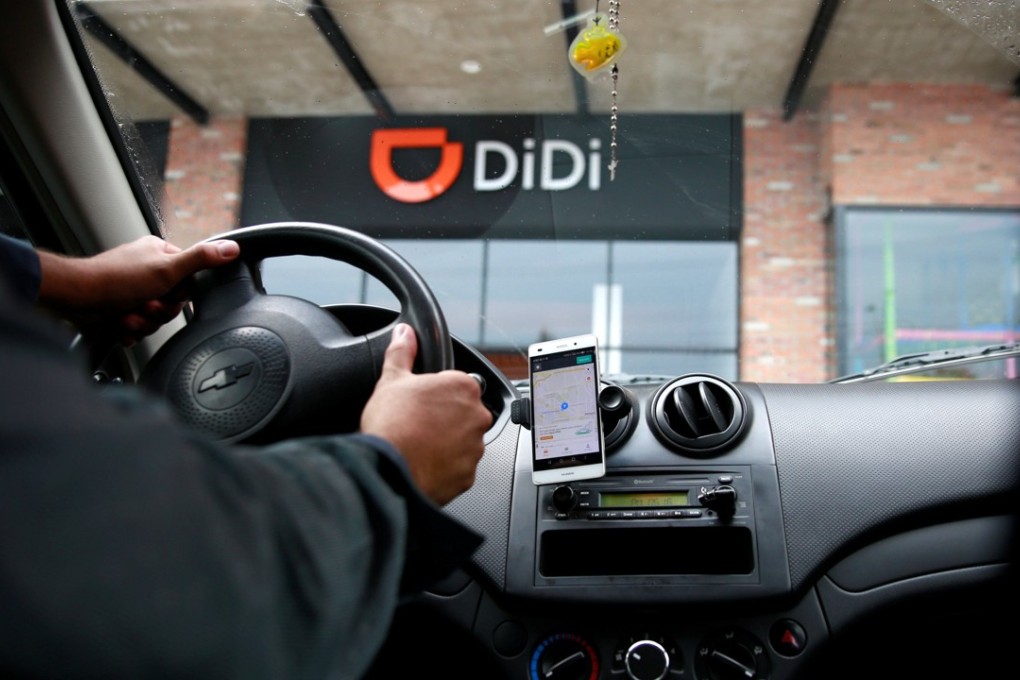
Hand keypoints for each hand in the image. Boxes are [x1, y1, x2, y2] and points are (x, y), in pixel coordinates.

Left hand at [38, 235, 239, 343]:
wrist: (75, 298)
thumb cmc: (115, 279)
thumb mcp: (166, 268)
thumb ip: (201, 260)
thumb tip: (232, 248)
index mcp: (160, 254)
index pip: (189, 281)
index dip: (180, 296)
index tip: (168, 296)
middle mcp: (146, 270)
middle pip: (172, 303)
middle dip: (158, 312)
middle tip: (146, 306)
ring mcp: (132, 291)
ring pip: (155, 318)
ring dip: (143, 322)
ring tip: (128, 316)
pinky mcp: (120, 308)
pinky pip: (138, 326)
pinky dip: (131, 329)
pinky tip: (122, 323)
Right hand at [360, 323, 489, 504]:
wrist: (389, 469)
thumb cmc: (392, 424)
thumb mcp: (392, 378)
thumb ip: (402, 352)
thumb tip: (405, 333)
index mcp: (463, 387)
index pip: (457, 384)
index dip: (437, 393)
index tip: (422, 403)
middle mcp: (477, 417)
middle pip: (462, 414)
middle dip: (444, 419)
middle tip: (417, 424)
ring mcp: (475, 448)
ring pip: (462, 442)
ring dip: (446, 443)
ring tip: (418, 445)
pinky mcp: (468, 476)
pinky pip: (458, 468)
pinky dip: (444, 467)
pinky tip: (423, 463)